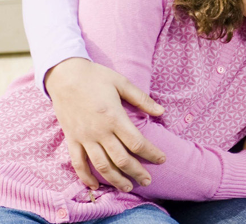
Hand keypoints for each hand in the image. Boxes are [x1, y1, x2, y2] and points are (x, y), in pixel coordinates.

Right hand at [44, 58, 164, 190]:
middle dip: (137, 172)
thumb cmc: (96, 77)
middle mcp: (99, 131)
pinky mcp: (71, 139)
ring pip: (101, 165)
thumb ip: (142, 99)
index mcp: (114, 117)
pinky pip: (78, 162)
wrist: (64, 76)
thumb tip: (161, 112)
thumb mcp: (122, 83)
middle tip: (148, 181)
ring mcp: (84, 137)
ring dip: (116, 179)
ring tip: (128, 187)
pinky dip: (86, 176)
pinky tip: (95, 185)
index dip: (151, 154)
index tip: (162, 159)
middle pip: (121, 159)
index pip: (137, 143)